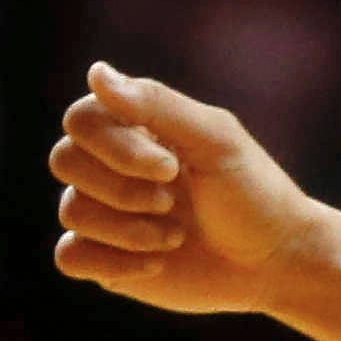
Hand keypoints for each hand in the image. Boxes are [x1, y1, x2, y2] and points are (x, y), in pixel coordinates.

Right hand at [48, 64, 330, 317]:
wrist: (276, 262)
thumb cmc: (253, 193)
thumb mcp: (216, 140)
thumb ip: (158, 104)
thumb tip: (96, 73)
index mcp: (130, 129)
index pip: (80, 122)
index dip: (118, 149)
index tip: (171, 168)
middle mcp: (108, 167)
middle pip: (64, 161)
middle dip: (124, 189)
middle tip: (173, 201)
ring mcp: (104, 214)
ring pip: (71, 211)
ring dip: (130, 230)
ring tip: (177, 236)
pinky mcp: (106, 259)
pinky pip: (70, 257)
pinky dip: (112, 263)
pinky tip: (156, 266)